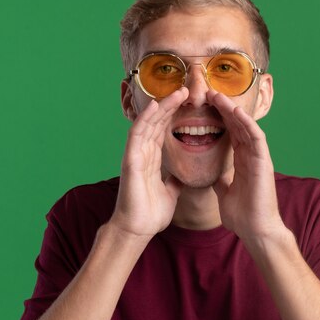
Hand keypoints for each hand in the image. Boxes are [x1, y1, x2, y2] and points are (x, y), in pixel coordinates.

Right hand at [110, 88, 188, 237]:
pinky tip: (156, 105)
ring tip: (178, 91)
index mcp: (152, 159)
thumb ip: (173, 182)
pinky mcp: (130, 160)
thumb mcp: (169, 193)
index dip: (174, 115)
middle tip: (186, 89)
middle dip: (170, 105)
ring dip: (162, 106)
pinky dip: (146, 119)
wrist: (138, 229)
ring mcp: (135, 155)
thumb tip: (179, 177)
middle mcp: (142, 153)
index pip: (163, 130)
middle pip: (157, 122)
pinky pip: (137, 134)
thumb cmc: (150, 214)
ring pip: (148, 123)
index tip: (189, 103)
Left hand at [207, 91, 286, 242]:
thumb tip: (214, 177)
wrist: (255, 231)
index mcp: (242, 161)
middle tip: (210, 92)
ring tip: (219, 96)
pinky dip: (247, 123)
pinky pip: (256, 138)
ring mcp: (258, 158)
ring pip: (246, 127)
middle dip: (224, 108)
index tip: (205, 107)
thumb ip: (222, 182)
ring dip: (233, 110)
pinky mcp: (264, 162)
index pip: (231, 133)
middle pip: (237, 125)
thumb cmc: (243, 216)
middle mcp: (251, 156)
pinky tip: (236, 112)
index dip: (219, 119)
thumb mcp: (225, 194)